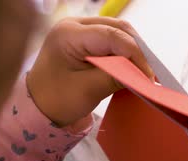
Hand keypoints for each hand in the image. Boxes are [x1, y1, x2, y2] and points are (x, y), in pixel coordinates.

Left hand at [26, 17, 153, 126]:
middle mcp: (74, 25)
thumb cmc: (56, 100)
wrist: (37, 108)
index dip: (135, 54)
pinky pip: (113, 40)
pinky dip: (126, 53)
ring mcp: (80, 30)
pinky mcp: (86, 39)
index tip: (148, 76)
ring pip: (118, 32)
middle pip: (118, 29)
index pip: (112, 36)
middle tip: (150, 74)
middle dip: (138, 50)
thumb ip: (116, 77)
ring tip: (144, 72)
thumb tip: (143, 75)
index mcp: (68, 34)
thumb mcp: (88, 90)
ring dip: (134, 51)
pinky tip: (134, 68)